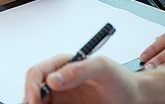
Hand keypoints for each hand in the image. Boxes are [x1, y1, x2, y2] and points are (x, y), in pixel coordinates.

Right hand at [23, 55, 138, 103]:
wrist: (134, 98)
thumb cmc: (121, 79)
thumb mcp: (103, 68)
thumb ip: (79, 70)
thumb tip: (53, 78)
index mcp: (62, 65)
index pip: (37, 73)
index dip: (32, 87)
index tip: (36, 100)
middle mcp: (58, 82)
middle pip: (33, 92)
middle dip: (31, 101)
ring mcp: (61, 98)